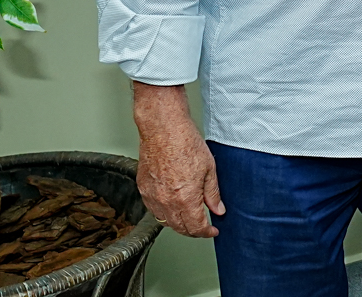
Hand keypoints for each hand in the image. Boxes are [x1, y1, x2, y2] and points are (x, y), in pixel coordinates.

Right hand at [133, 82, 225, 236]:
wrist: (163, 129)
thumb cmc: (185, 143)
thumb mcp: (209, 169)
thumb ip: (213, 194)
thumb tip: (218, 210)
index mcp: (185, 199)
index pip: (196, 227)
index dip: (206, 232)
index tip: (212, 231)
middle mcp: (166, 202)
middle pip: (179, 228)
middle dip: (193, 230)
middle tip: (203, 227)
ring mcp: (152, 196)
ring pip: (165, 221)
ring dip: (178, 224)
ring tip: (189, 218)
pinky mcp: (143, 189)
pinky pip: (153, 209)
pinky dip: (164, 213)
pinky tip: (172, 206)